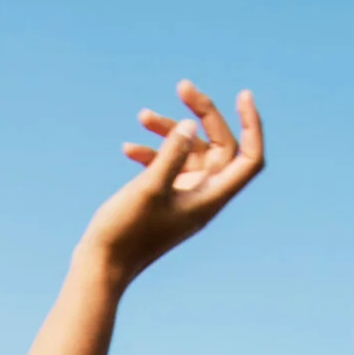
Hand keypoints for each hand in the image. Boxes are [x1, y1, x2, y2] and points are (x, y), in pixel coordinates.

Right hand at [78, 80, 265, 289]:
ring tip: (143, 116)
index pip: (249, 158)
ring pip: (190, 152)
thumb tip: (191, 125)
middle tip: (182, 86)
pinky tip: (128, 148)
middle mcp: (203, 197)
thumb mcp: (149, 188)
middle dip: (202, 114)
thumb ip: (172, 154)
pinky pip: (168, 166)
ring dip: (170, 130)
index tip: (242, 95)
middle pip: (220, 146)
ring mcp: (183, 198)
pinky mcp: (163, 199)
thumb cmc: (126, 233)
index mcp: (210, 199)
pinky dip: (152, 151)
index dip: (252, 125)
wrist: (101, 268)